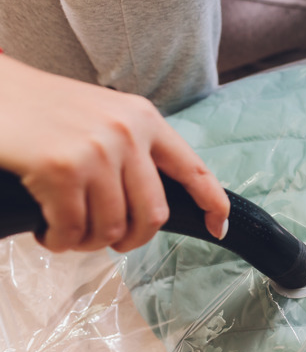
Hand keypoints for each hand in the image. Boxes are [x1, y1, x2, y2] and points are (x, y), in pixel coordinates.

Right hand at [0, 55, 229, 252]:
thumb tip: (152, 202)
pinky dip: (59, 242)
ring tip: (70, 233)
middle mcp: (127, 133)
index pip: (194, 168)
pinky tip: (48, 233)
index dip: (212, 203)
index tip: (218, 227)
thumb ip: (133, 148)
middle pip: (153, 215)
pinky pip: (73, 231)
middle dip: (133, 239)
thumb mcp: (103, 115)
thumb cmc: (42, 108)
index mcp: (144, 119)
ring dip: (88, 243)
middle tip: (113, 242)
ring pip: (111, 228)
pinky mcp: (62, 170)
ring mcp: (97, 151)